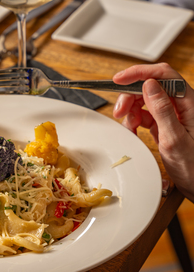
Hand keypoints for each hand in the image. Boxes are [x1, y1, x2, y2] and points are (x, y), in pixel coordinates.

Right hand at [112, 63, 193, 202]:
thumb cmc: (193, 165)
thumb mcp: (174, 139)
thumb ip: (162, 110)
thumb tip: (149, 85)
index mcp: (190, 102)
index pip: (163, 75)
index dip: (139, 73)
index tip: (119, 79)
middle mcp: (181, 104)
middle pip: (150, 87)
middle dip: (130, 97)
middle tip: (119, 111)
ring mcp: (172, 114)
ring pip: (144, 101)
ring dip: (131, 111)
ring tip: (129, 128)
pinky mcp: (164, 124)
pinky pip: (144, 115)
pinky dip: (134, 122)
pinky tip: (134, 132)